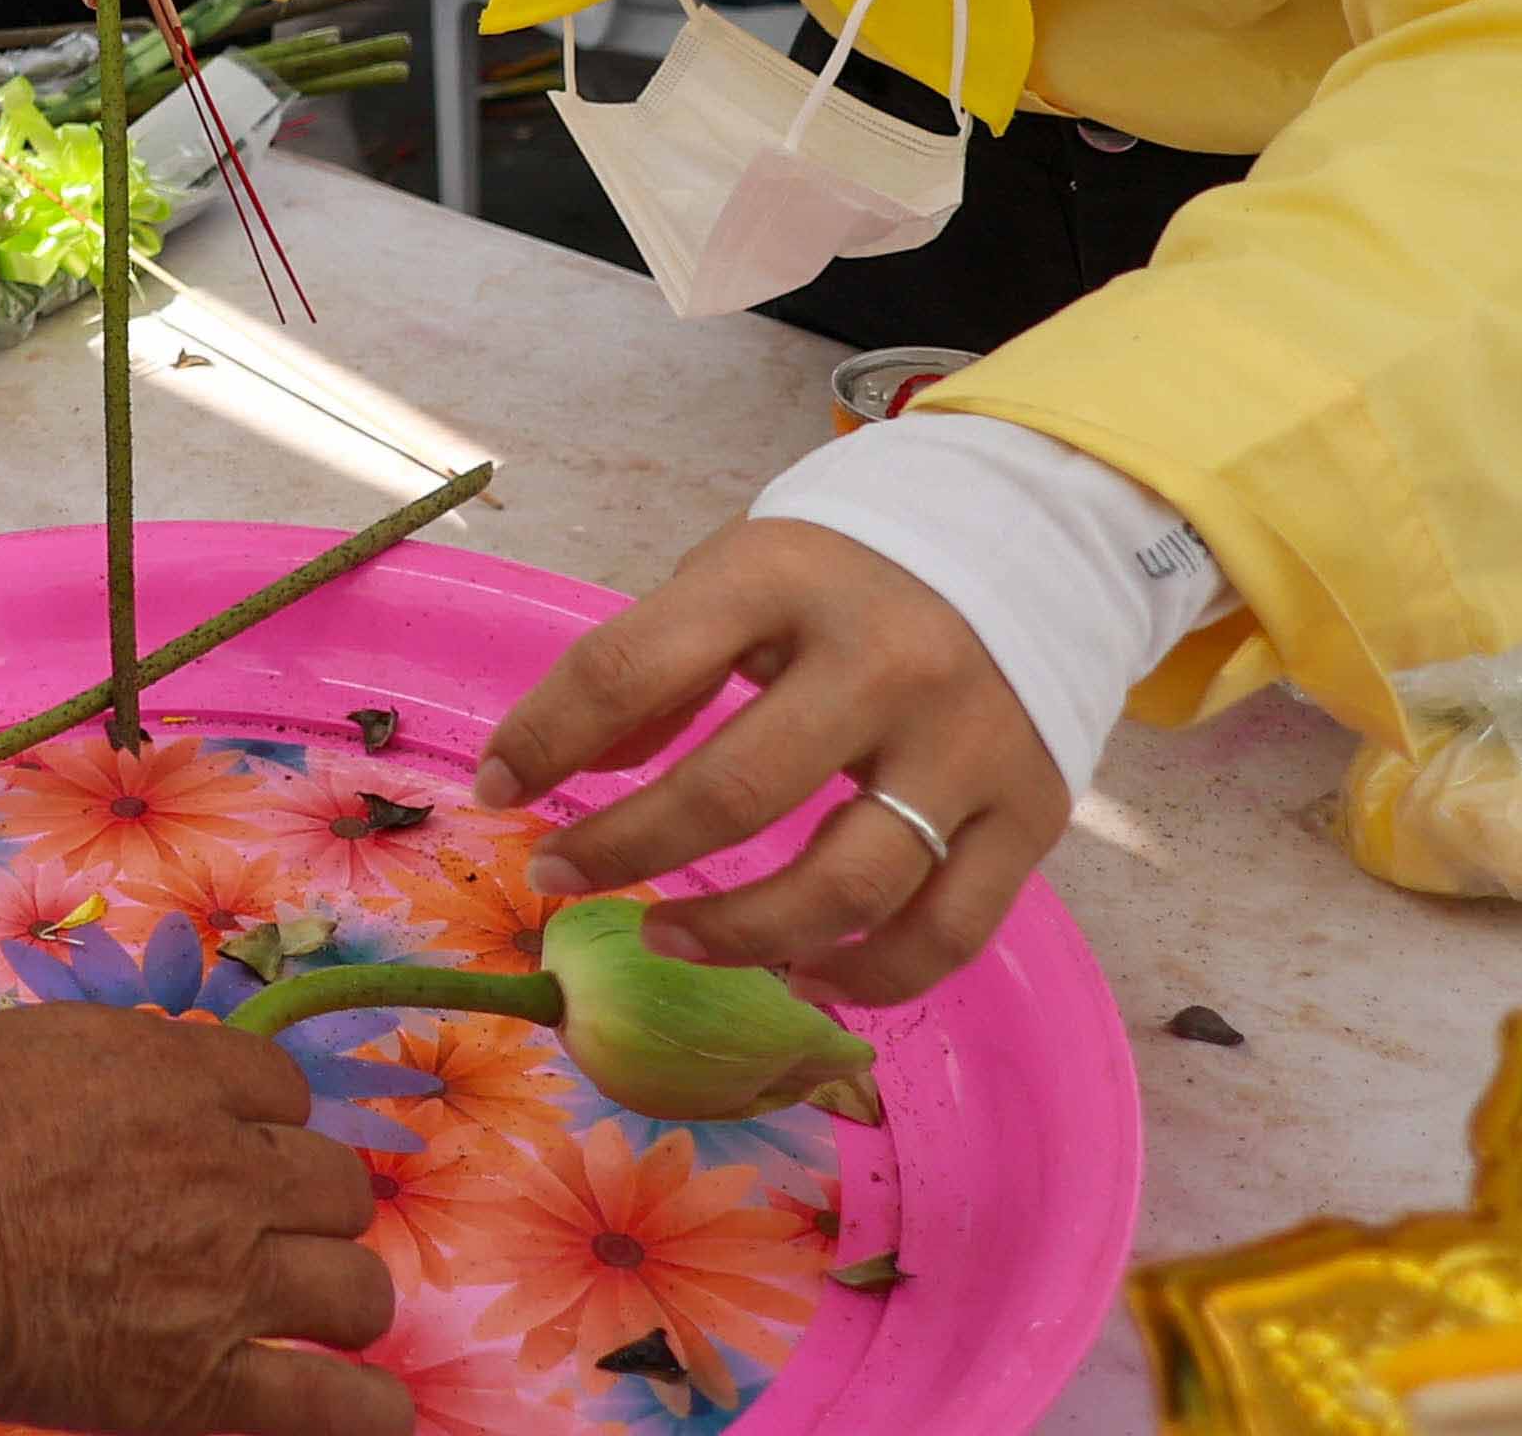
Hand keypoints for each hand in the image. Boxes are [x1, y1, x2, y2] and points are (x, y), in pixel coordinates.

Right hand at [0, 1000, 402, 1435]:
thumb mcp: (32, 1047)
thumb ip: (119, 1068)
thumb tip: (158, 1093)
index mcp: (177, 1076)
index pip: (283, 1087)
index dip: (263, 1121)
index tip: (234, 1147)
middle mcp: (224, 1170)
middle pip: (338, 1186)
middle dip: (307, 1206)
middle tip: (262, 1231)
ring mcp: (225, 1279)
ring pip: (358, 1287)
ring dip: (339, 1298)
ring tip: (312, 1316)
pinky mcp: (202, 1380)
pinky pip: (333, 1403)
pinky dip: (366, 1409)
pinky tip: (370, 1406)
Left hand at [472, 516, 1068, 1003]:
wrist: (1025, 545)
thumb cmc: (841, 579)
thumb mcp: (734, 581)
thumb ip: (651, 670)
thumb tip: (548, 770)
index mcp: (783, 579)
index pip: (634, 668)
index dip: (546, 738)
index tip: (491, 789)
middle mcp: (886, 662)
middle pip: (737, 791)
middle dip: (625, 848)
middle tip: (558, 879)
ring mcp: (968, 744)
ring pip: (846, 886)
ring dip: (737, 936)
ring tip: (665, 936)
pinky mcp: (1030, 814)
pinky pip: (944, 932)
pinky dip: (866, 977)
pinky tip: (798, 975)